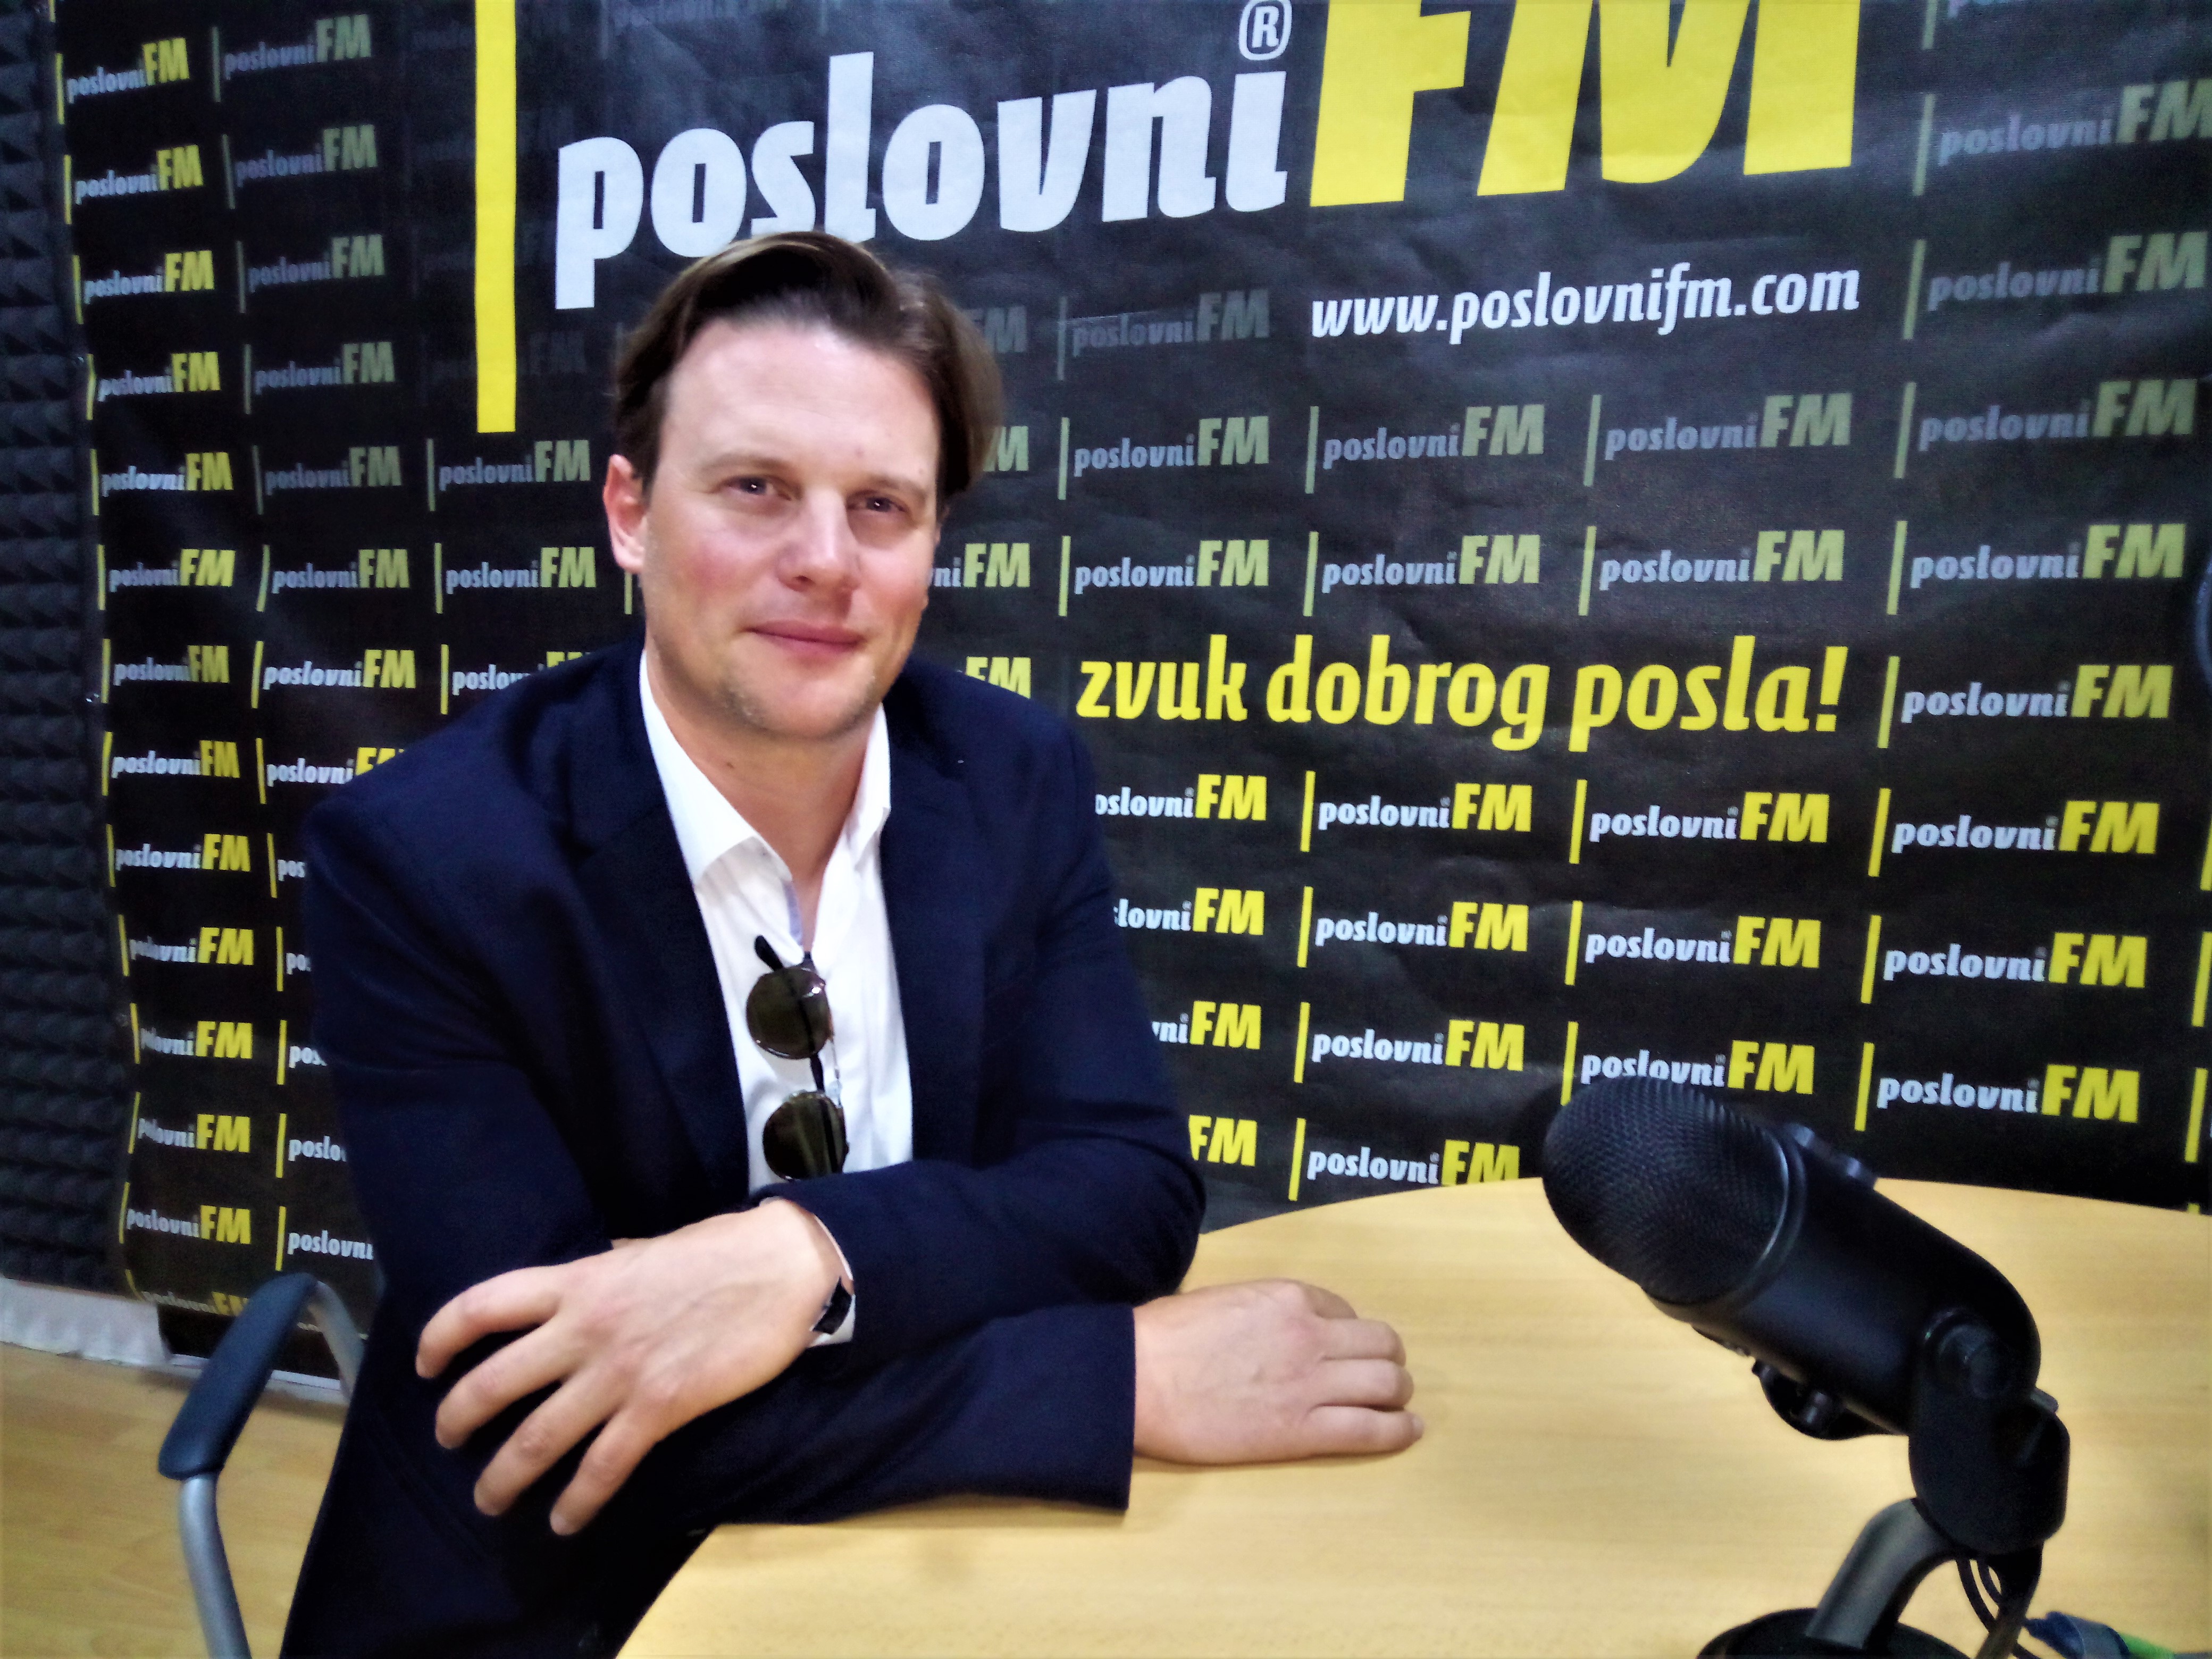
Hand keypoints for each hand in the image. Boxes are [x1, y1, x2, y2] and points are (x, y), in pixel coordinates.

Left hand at [416, 1199, 843, 1533]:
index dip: (439, 1339)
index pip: (482, 1307)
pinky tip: (564, 1520)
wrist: (781, 1268)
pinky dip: (577, 1502)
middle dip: (457, 1420)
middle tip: (449, 1440)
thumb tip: (581, 1287)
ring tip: (490, 1499)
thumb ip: (603, 1273)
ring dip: (502, 1478)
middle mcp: (584, 1327)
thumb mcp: (642, 1249)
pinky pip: (603, 1467)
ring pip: (536, 1438)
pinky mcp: (659, 1408)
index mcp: (579, 1280)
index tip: (426, 1365)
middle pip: (492, 1383)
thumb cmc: (718, 1252)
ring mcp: (619, 1371)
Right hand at [1131, 1279, 1419, 1463]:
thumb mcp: (1222, 1299)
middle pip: (1381, 1344)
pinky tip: (1409, 1431)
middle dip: (1387, 1359)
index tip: (1341, 1347)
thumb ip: (1261, 1311)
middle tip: (1380, 1375)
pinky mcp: (1302, 1431)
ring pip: (1387, 1383)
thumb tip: (1274, 1329)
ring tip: (1396, 1403)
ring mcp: (1310, 1384)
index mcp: (1287, 1297)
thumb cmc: (1164, 1337)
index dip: (1347, 1330)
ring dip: (1397, 1391)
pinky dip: (1398, 1431)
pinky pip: (1370, 1430)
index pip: (1344, 1309)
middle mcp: (1309, 1335)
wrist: (1138, 1379)